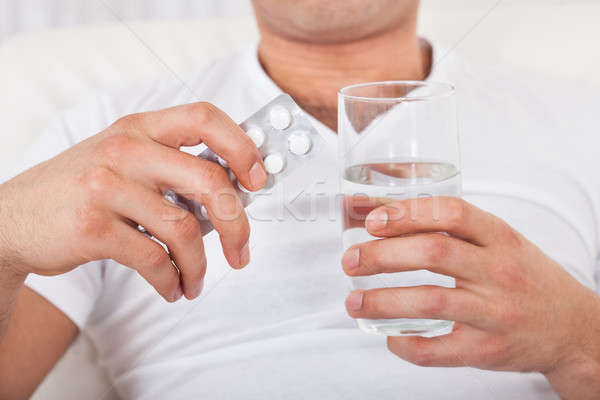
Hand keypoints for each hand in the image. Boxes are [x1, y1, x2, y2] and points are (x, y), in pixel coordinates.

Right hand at [0, 102, 267, 301]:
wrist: (11, 219)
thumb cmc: (80, 190)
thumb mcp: (122, 160)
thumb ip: (170, 166)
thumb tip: (232, 194)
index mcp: (140, 127)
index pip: (205, 117)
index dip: (241, 146)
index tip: (259, 178)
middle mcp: (125, 149)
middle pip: (209, 179)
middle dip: (237, 224)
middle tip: (242, 252)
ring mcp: (106, 185)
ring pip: (184, 229)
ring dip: (199, 266)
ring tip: (195, 281)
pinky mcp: (92, 226)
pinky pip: (154, 259)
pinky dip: (171, 280)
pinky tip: (171, 288)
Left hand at [341, 197, 599, 397]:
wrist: (571, 327)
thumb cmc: (525, 277)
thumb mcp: (498, 242)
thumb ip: (448, 228)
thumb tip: (379, 212)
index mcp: (500, 238)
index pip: (451, 213)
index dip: (407, 213)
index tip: (374, 221)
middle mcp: (498, 272)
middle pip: (433, 254)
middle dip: (381, 255)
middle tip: (351, 260)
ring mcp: (493, 313)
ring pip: (429, 302)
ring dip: (381, 301)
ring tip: (353, 301)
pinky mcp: (486, 350)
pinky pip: (436, 350)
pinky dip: (404, 344)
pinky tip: (388, 336)